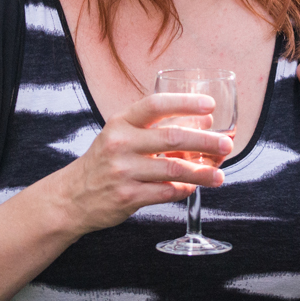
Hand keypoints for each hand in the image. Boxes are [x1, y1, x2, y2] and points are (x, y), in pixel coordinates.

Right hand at [56, 93, 233, 234]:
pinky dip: (184, 189)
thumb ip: (154, 129)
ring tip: (219, 175)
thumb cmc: (105, 161)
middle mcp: (121, 144)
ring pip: (174, 169)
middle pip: (172, 138)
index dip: (186, 103)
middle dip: (205, 141)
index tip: (210, 106)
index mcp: (121, 122)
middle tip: (227, 144)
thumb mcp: (120, 136)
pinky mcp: (128, 197)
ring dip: (202, 172)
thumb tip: (204, 125)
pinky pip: (166, 192)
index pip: (156, 105)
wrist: (72, 197)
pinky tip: (194, 187)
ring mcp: (123, 171)